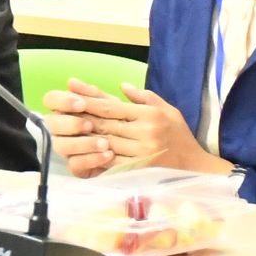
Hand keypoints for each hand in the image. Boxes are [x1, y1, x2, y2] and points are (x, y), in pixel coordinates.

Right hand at [44, 80, 125, 177]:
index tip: (82, 104)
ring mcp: (67, 148)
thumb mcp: (114, 105)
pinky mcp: (76, 166)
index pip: (51, 99)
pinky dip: (91, 159)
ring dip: (82, 143)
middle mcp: (62, 128)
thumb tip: (71, 82)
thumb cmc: (124, 120)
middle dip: (70, 124)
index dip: (62, 101)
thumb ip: (94, 94)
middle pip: (50, 124)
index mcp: (67, 108)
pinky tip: (108, 155)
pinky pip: (75, 164)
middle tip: (90, 125)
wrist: (141, 146)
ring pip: (60, 146)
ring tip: (105, 143)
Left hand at [45, 81, 230, 178]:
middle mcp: (144, 132)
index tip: (70, 92)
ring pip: (105, 143)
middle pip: (105, 123)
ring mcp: (141, 152)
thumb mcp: (168, 110)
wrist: (196, 166)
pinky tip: (81, 154)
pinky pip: (113, 163)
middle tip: (59, 110)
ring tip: (64, 130)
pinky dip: (96, 159)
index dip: (89, 99)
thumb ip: (144, 97)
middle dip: (80, 116)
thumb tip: (122, 86)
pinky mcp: (139, 170)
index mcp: (149, 115)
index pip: (112, 106)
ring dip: (83, 137)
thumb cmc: (180, 136)